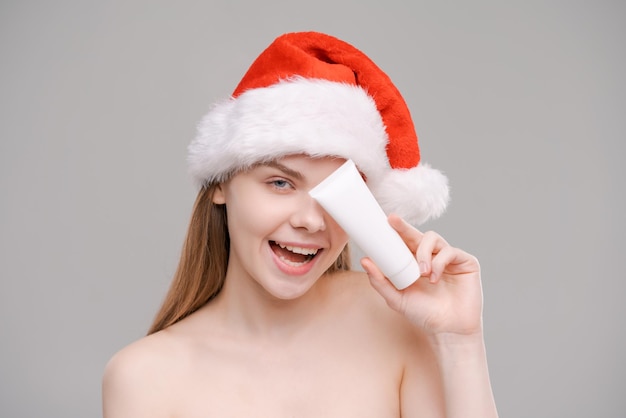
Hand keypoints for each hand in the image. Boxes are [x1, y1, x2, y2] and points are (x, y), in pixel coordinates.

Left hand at [361, 214, 483, 337]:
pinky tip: (435, 278)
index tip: (384, 220)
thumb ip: (380, 281)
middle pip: (417, 234)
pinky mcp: (465, 262)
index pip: (403, 241)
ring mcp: (448, 258)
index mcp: (415, 262)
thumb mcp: (397, 299)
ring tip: (421, 272)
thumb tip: (365, 261)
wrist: (449, 331)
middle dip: (404, 227)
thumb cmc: (424, 314)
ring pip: (433, 238)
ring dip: (423, 253)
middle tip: (393, 221)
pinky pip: (450, 251)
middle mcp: (431, 257)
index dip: (395, 230)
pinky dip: (439, 263)